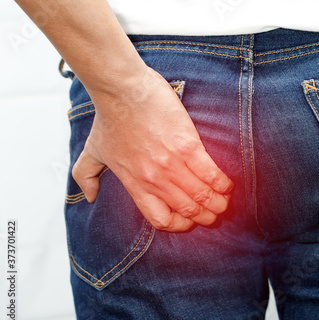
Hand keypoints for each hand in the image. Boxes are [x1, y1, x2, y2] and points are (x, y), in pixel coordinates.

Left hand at [72, 67, 233, 231]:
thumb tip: (89, 196)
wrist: (122, 90)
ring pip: (203, 196)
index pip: (161, 219)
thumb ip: (86, 176)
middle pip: (189, 211)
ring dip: (219, 203)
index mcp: (135, 184)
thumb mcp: (93, 151)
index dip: (180, 225)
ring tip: (226, 200)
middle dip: (207, 217)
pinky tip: (228, 184)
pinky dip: (223, 183)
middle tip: (215, 211)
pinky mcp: (188, 146)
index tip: (190, 220)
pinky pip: (211, 173)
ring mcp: (172, 164)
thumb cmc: (110, 117)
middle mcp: (155, 180)